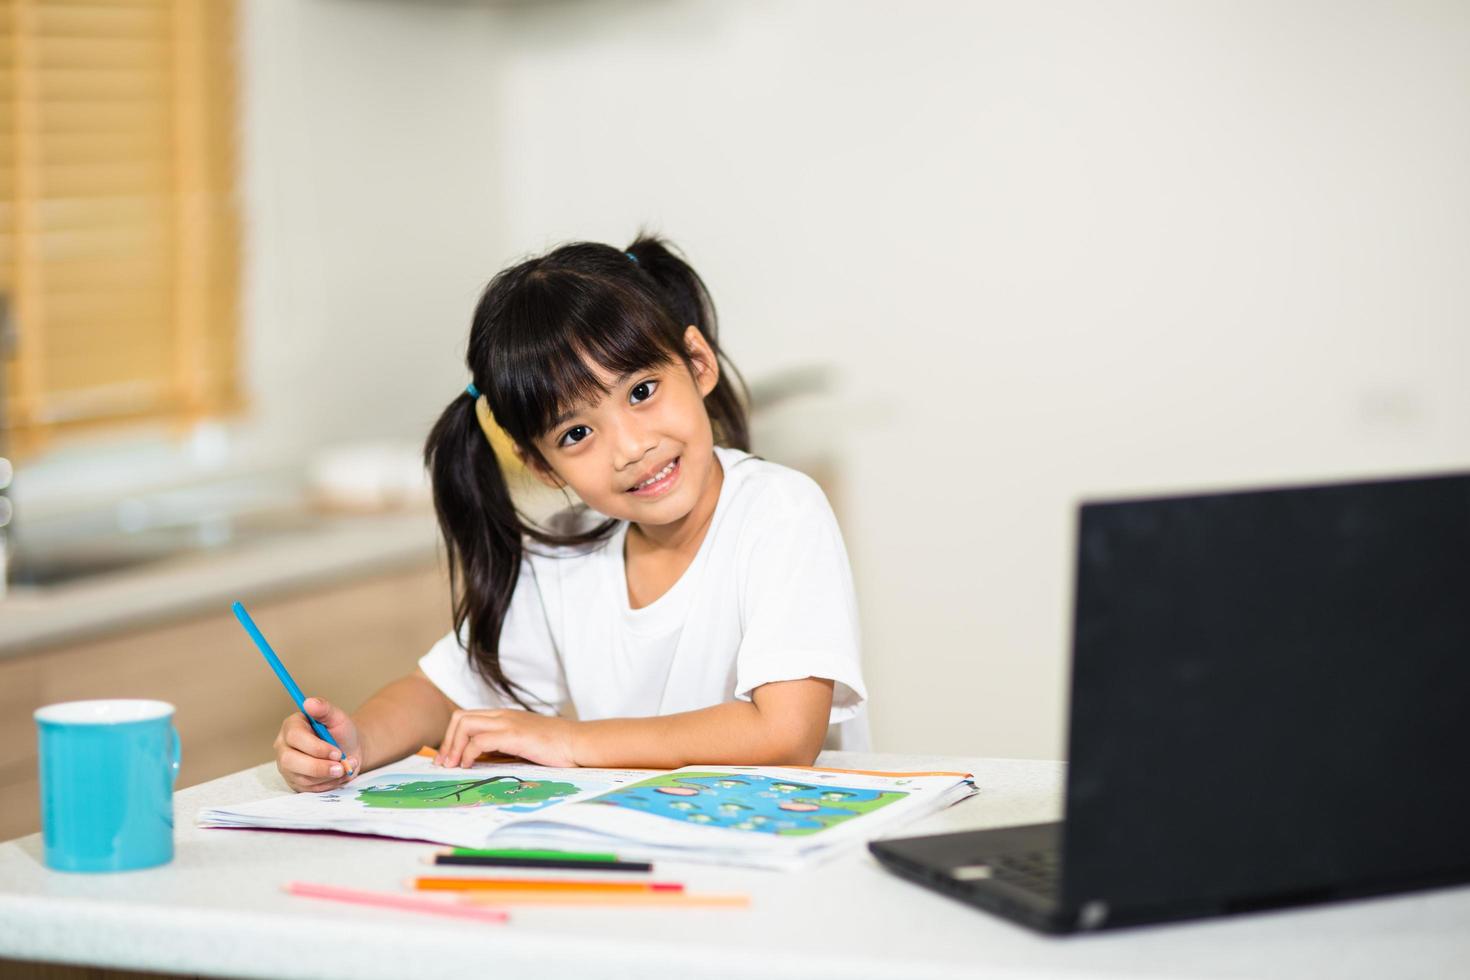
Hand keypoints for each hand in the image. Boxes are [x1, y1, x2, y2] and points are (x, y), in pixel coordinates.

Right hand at [274, 697, 362, 792]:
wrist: (348, 751)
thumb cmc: (341, 732)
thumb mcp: (337, 717)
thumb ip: (324, 709)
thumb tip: (309, 702)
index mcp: (291, 727)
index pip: (295, 737)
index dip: (316, 747)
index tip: (337, 752)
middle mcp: (284, 747)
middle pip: (291, 761)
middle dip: (319, 767)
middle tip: (341, 767)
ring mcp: (287, 766)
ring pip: (300, 777)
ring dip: (327, 776)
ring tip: (345, 768)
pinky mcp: (295, 782)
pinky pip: (308, 789)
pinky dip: (327, 784)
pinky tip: (339, 776)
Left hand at [433, 709, 578, 768]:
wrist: (579, 743)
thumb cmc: (556, 748)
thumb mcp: (524, 746)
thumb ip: (505, 748)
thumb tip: (482, 763)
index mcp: (505, 716)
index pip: (467, 717)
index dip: (452, 738)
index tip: (447, 760)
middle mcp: (502, 715)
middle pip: (460, 717)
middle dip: (446, 741)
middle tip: (443, 764)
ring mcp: (507, 722)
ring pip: (464, 724)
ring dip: (452, 747)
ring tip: (452, 766)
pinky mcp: (513, 734)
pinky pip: (478, 740)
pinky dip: (467, 753)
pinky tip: (469, 766)